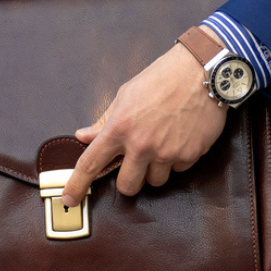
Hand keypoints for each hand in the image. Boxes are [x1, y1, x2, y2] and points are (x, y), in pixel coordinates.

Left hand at [62, 38, 226, 205]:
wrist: (202, 71)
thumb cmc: (162, 78)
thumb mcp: (126, 94)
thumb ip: (105, 120)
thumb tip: (83, 136)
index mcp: (120, 127)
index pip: (91, 163)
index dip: (77, 185)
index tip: (69, 199)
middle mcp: (141, 144)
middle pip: (127, 186)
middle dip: (130, 179)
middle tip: (136, 163)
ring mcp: (166, 152)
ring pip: (155, 181)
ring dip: (156, 169)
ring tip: (163, 142)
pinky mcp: (189, 155)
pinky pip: (178, 170)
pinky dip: (177, 159)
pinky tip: (181, 136)